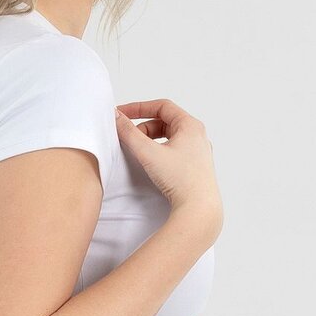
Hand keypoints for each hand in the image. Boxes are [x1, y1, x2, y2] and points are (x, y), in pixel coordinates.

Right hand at [114, 98, 223, 232]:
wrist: (198, 209)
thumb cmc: (181, 180)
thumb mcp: (148, 152)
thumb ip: (129, 133)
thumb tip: (117, 117)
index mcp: (191, 126)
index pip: (162, 106)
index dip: (139, 107)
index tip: (122, 113)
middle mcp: (197, 136)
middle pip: (164, 122)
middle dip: (143, 127)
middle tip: (127, 137)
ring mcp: (197, 152)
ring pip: (169, 137)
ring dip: (150, 140)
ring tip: (137, 151)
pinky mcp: (195, 167)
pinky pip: (174, 151)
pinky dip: (159, 151)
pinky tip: (150, 162)